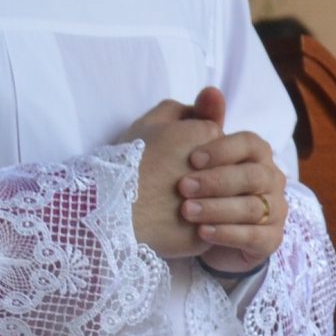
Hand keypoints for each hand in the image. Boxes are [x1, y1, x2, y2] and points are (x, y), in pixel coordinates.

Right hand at [126, 97, 222, 257]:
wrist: (110, 210)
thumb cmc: (126, 162)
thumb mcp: (149, 123)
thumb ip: (180, 109)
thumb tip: (207, 100)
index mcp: (208, 136)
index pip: (217, 143)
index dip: (194, 153)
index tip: (171, 160)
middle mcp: (221, 167)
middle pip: (226, 171)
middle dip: (207, 177)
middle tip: (169, 183)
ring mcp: (217, 204)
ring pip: (224, 203)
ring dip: (206, 204)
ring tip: (170, 206)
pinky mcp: (207, 235)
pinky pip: (208, 231)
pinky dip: (195, 230)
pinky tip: (172, 227)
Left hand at [177, 87, 289, 274]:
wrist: (199, 232)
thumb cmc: (198, 184)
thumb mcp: (192, 149)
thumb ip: (202, 119)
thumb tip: (211, 90)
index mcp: (257, 154)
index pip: (250, 143)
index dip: (223, 149)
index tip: (191, 158)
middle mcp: (271, 180)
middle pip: (253, 176)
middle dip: (216, 182)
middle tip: (182, 187)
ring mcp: (275, 211)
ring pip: (252, 208)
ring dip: (217, 209)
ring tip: (186, 212)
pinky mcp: (269, 241)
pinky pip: (254, 236)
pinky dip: (227, 234)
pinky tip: (202, 233)